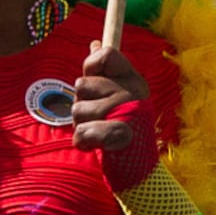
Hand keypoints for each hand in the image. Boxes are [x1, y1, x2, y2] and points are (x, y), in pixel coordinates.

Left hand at [70, 33, 157, 190]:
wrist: (138, 170)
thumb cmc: (121, 130)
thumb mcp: (115, 97)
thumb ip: (104, 72)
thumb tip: (95, 44)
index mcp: (133, 80)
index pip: (105, 55)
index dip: (89, 65)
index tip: (91, 81)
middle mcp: (133, 92)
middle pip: (81, 84)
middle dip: (80, 105)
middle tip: (97, 119)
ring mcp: (128, 112)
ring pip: (77, 110)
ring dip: (81, 126)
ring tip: (98, 134)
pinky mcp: (121, 135)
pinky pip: (83, 132)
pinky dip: (83, 142)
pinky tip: (95, 146)